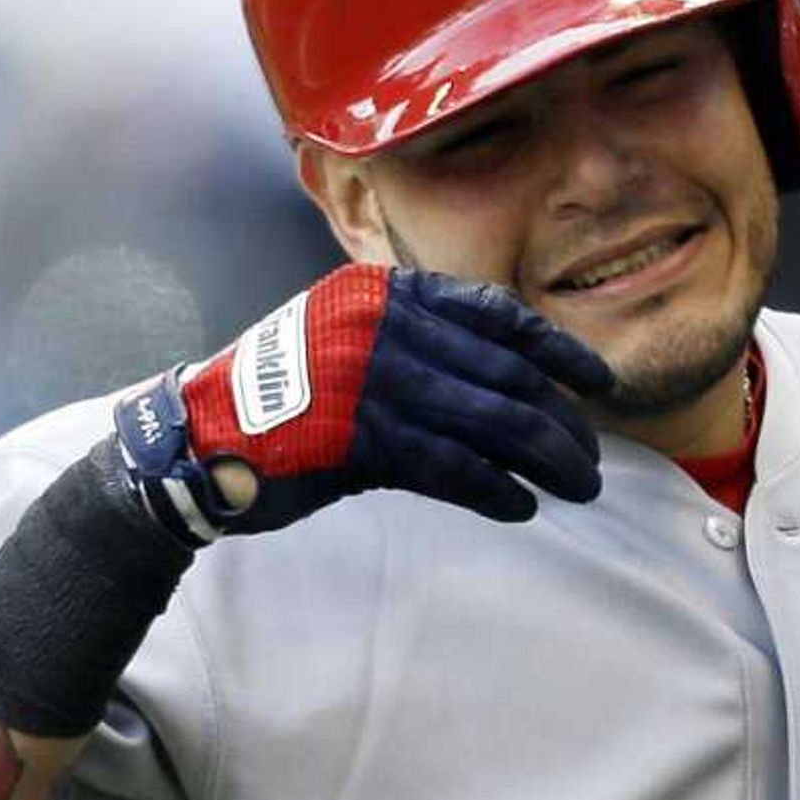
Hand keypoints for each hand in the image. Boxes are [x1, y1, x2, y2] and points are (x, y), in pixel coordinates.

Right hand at [111, 265, 611, 541]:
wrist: (200, 436)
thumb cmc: (283, 397)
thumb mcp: (348, 337)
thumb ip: (418, 343)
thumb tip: (510, 383)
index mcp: (388, 292)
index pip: (498, 316)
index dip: (560, 351)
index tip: (599, 384)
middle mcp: (387, 327)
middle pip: (507, 375)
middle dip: (562, 422)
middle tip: (591, 460)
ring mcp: (374, 382)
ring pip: (493, 423)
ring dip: (546, 459)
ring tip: (576, 488)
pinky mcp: (362, 441)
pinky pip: (454, 468)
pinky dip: (496, 490)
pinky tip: (521, 507)